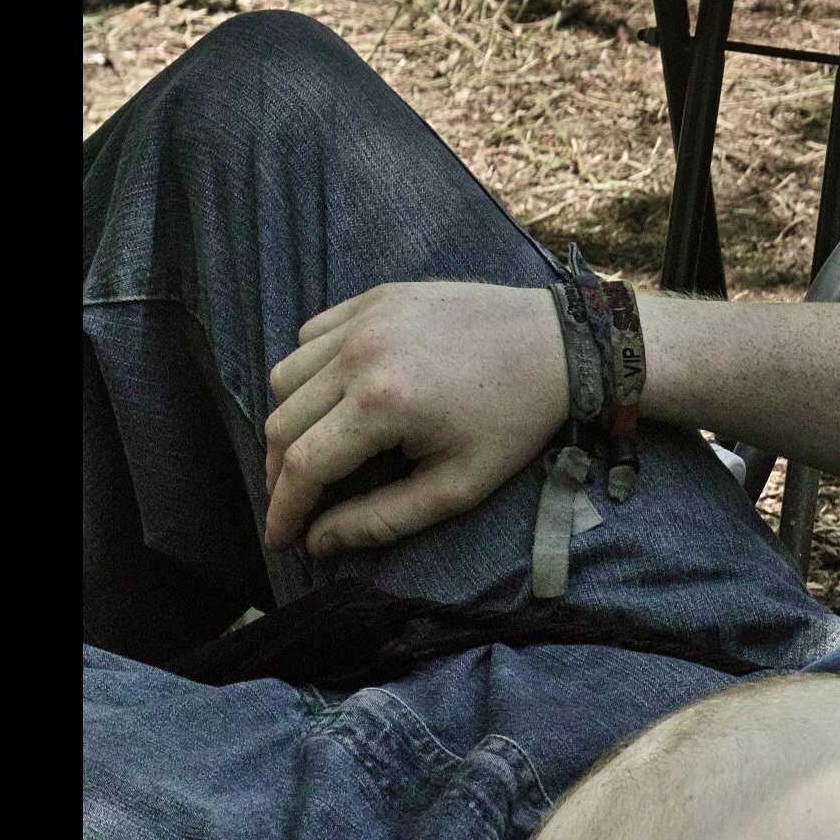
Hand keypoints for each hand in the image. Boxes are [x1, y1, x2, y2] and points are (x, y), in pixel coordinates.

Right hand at [262, 281, 567, 558]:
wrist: (560, 344)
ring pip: (286, 376)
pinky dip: (309, 370)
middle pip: (283, 423)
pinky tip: (336, 395)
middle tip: (298, 502)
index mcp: (381, 403)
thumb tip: (318, 542)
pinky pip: (312, 337)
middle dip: (281, 472)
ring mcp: (365, 317)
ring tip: (318, 449)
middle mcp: (360, 353)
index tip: (279, 537)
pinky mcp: (375, 296)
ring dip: (291, 419)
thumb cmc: (516, 419)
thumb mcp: (459, 485)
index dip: (283, 509)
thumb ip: (382, 520)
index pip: (302, 466)